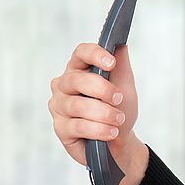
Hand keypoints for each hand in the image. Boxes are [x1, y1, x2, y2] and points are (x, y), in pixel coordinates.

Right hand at [48, 42, 139, 166]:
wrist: (120, 140)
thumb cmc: (119, 109)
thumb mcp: (125, 86)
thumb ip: (121, 65)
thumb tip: (119, 44)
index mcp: (80, 70)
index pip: (81, 53)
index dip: (95, 55)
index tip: (111, 63)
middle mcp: (64, 85)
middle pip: (76, 79)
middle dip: (102, 89)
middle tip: (119, 98)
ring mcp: (59, 107)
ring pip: (78, 105)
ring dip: (104, 114)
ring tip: (119, 120)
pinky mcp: (60, 128)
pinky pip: (78, 126)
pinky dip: (99, 129)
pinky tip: (111, 132)